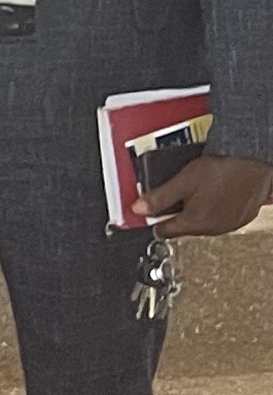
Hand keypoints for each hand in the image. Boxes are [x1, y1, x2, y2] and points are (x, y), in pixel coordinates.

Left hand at [145, 150, 272, 239]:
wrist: (255, 162)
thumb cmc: (223, 170)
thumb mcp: (182, 181)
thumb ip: (158, 197)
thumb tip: (138, 209)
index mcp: (194, 224)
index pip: (163, 232)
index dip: (153, 221)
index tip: (149, 213)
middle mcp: (212, 229)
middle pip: (183, 227)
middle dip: (175, 213)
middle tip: (176, 194)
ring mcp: (229, 225)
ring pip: (202, 222)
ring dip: (196, 211)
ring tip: (197, 191)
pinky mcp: (242, 217)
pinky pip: (221, 217)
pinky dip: (214, 208)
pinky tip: (214, 193)